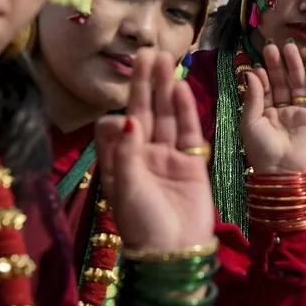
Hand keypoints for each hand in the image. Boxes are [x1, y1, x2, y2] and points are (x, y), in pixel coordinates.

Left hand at [96, 50, 213, 251]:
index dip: (117, 115)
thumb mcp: (125, 188)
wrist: (176, 253)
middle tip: (147, 51)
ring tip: (165, 58)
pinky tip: (180, 87)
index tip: (122, 113)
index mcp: (118, 163)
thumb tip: (126, 117)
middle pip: (142, 111)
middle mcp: (141, 156)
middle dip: (143, 83)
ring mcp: (167, 158)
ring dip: (164, 88)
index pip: (114, 127)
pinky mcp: (191, 163)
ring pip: (165, 115)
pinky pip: (187, 130)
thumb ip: (126, 151)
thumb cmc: (143, 225)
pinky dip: (183, 109)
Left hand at [241, 41, 305, 173]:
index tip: (258, 61)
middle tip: (271, 46)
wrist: (281, 171)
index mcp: (265, 113)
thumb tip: (251, 72)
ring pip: (298, 84)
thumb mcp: (250, 121)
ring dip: (295, 66)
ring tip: (290, 47)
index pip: (265, 88)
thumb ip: (253, 96)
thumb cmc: (261, 149)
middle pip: (281, 82)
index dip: (262, 74)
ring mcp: (301, 113)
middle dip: (277, 65)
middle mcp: (283, 111)